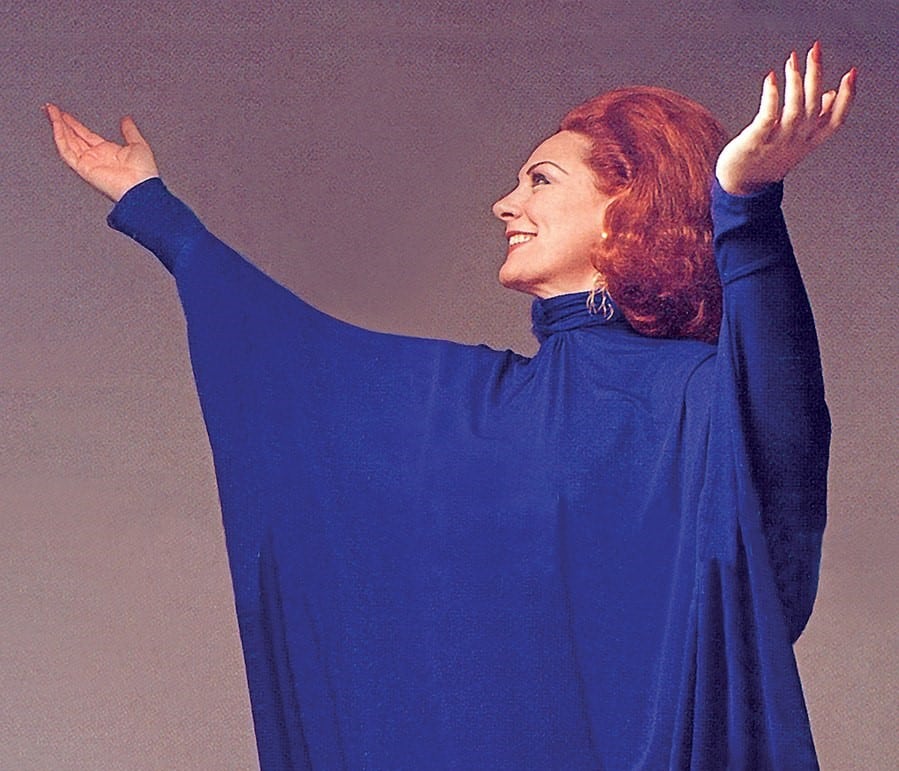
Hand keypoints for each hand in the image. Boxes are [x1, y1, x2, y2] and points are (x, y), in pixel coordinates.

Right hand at [45, 104, 159, 201]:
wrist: (141, 187)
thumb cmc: (144, 173)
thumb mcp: (138, 144)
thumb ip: (130, 131)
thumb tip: (127, 120)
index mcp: (107, 152)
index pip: (85, 135)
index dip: (74, 124)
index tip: (65, 114)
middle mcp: (95, 158)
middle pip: (73, 137)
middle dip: (61, 123)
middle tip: (51, 109)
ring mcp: (88, 163)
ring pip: (67, 142)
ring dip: (58, 126)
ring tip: (51, 112)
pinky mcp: (83, 168)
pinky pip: (67, 152)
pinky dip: (60, 138)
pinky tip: (57, 125)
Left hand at [715, 42, 855, 194]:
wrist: (740, 186)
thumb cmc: (768, 158)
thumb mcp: (798, 141)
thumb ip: (815, 120)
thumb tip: (830, 94)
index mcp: (810, 140)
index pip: (836, 120)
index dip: (846, 97)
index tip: (851, 73)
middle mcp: (797, 141)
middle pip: (813, 106)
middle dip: (816, 75)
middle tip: (814, 50)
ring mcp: (777, 142)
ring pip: (794, 109)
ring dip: (795, 82)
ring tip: (792, 60)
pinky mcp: (755, 141)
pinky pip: (767, 117)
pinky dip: (772, 96)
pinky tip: (771, 78)